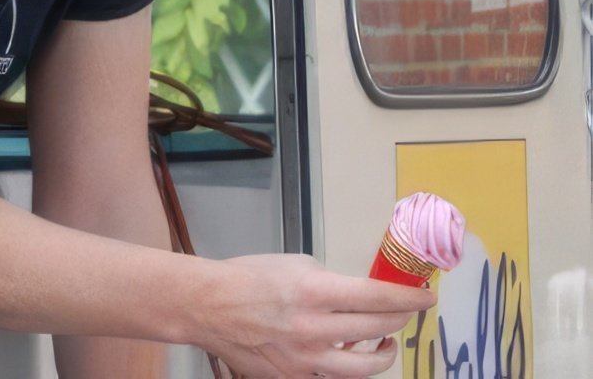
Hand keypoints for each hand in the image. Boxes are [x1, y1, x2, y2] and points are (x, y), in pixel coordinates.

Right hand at [194, 253, 433, 377]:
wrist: (206, 306)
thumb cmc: (247, 277)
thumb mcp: (295, 264)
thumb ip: (331, 282)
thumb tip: (358, 296)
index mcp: (314, 292)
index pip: (378, 298)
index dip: (409, 299)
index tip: (425, 298)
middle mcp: (313, 329)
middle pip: (378, 329)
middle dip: (400, 320)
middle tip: (404, 314)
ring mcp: (304, 360)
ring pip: (366, 367)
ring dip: (384, 353)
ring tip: (385, 343)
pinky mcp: (293, 378)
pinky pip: (333, 378)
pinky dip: (347, 366)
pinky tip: (347, 354)